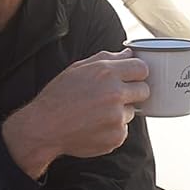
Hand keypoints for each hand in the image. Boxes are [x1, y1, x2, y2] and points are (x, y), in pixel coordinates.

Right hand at [2, 50, 149, 177]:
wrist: (44, 128)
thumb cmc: (58, 96)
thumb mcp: (78, 69)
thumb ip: (106, 58)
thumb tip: (128, 53)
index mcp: (106, 73)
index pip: (142, 68)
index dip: (137, 73)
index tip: (130, 78)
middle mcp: (115, 94)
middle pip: (144, 90)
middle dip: (133, 92)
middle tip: (114, 97)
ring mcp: (117, 117)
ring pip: (132, 111)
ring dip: (120, 112)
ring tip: (96, 113)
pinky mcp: (117, 136)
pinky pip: (123, 130)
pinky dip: (112, 129)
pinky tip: (94, 126)